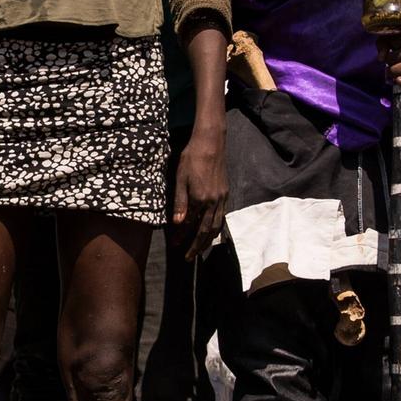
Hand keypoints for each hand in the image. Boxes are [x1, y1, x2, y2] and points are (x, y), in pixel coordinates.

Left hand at [170, 130, 227, 259]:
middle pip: (205, 231)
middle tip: (188, 258)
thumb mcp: (180, 178)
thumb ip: (180, 202)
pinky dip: (217, 229)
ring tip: (200, 250)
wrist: (211, 143)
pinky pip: (222, 217)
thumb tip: (178, 223)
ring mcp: (221, 199)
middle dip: (196, 246)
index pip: (189, 224)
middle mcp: (213, 202)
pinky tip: (212, 233)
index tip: (174, 245)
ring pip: (217, 226)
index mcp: (200, 198)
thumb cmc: (191, 157)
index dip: (181, 236)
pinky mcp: (226, 194)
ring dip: (208, 241)